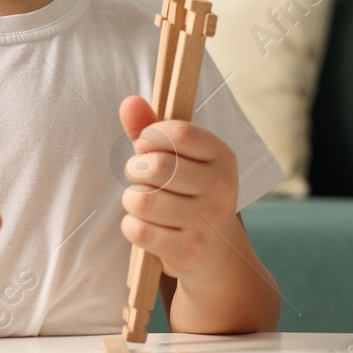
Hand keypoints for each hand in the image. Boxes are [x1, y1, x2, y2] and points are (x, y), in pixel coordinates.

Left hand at [117, 96, 240, 282]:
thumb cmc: (190, 193)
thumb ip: (152, 128)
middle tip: (139, 176)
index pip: (178, 133)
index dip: (150, 136)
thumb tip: (129, 102)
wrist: (216, 251)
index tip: (146, 145)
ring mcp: (206, 220)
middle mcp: (221, 187)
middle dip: (134, 169)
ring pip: (142, 200)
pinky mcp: (188, 250)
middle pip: (156, 167)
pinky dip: (131, 226)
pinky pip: (139, 231)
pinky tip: (144, 225)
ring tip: (142, 201)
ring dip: (131, 199)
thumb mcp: (180, 158)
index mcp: (222, 156)